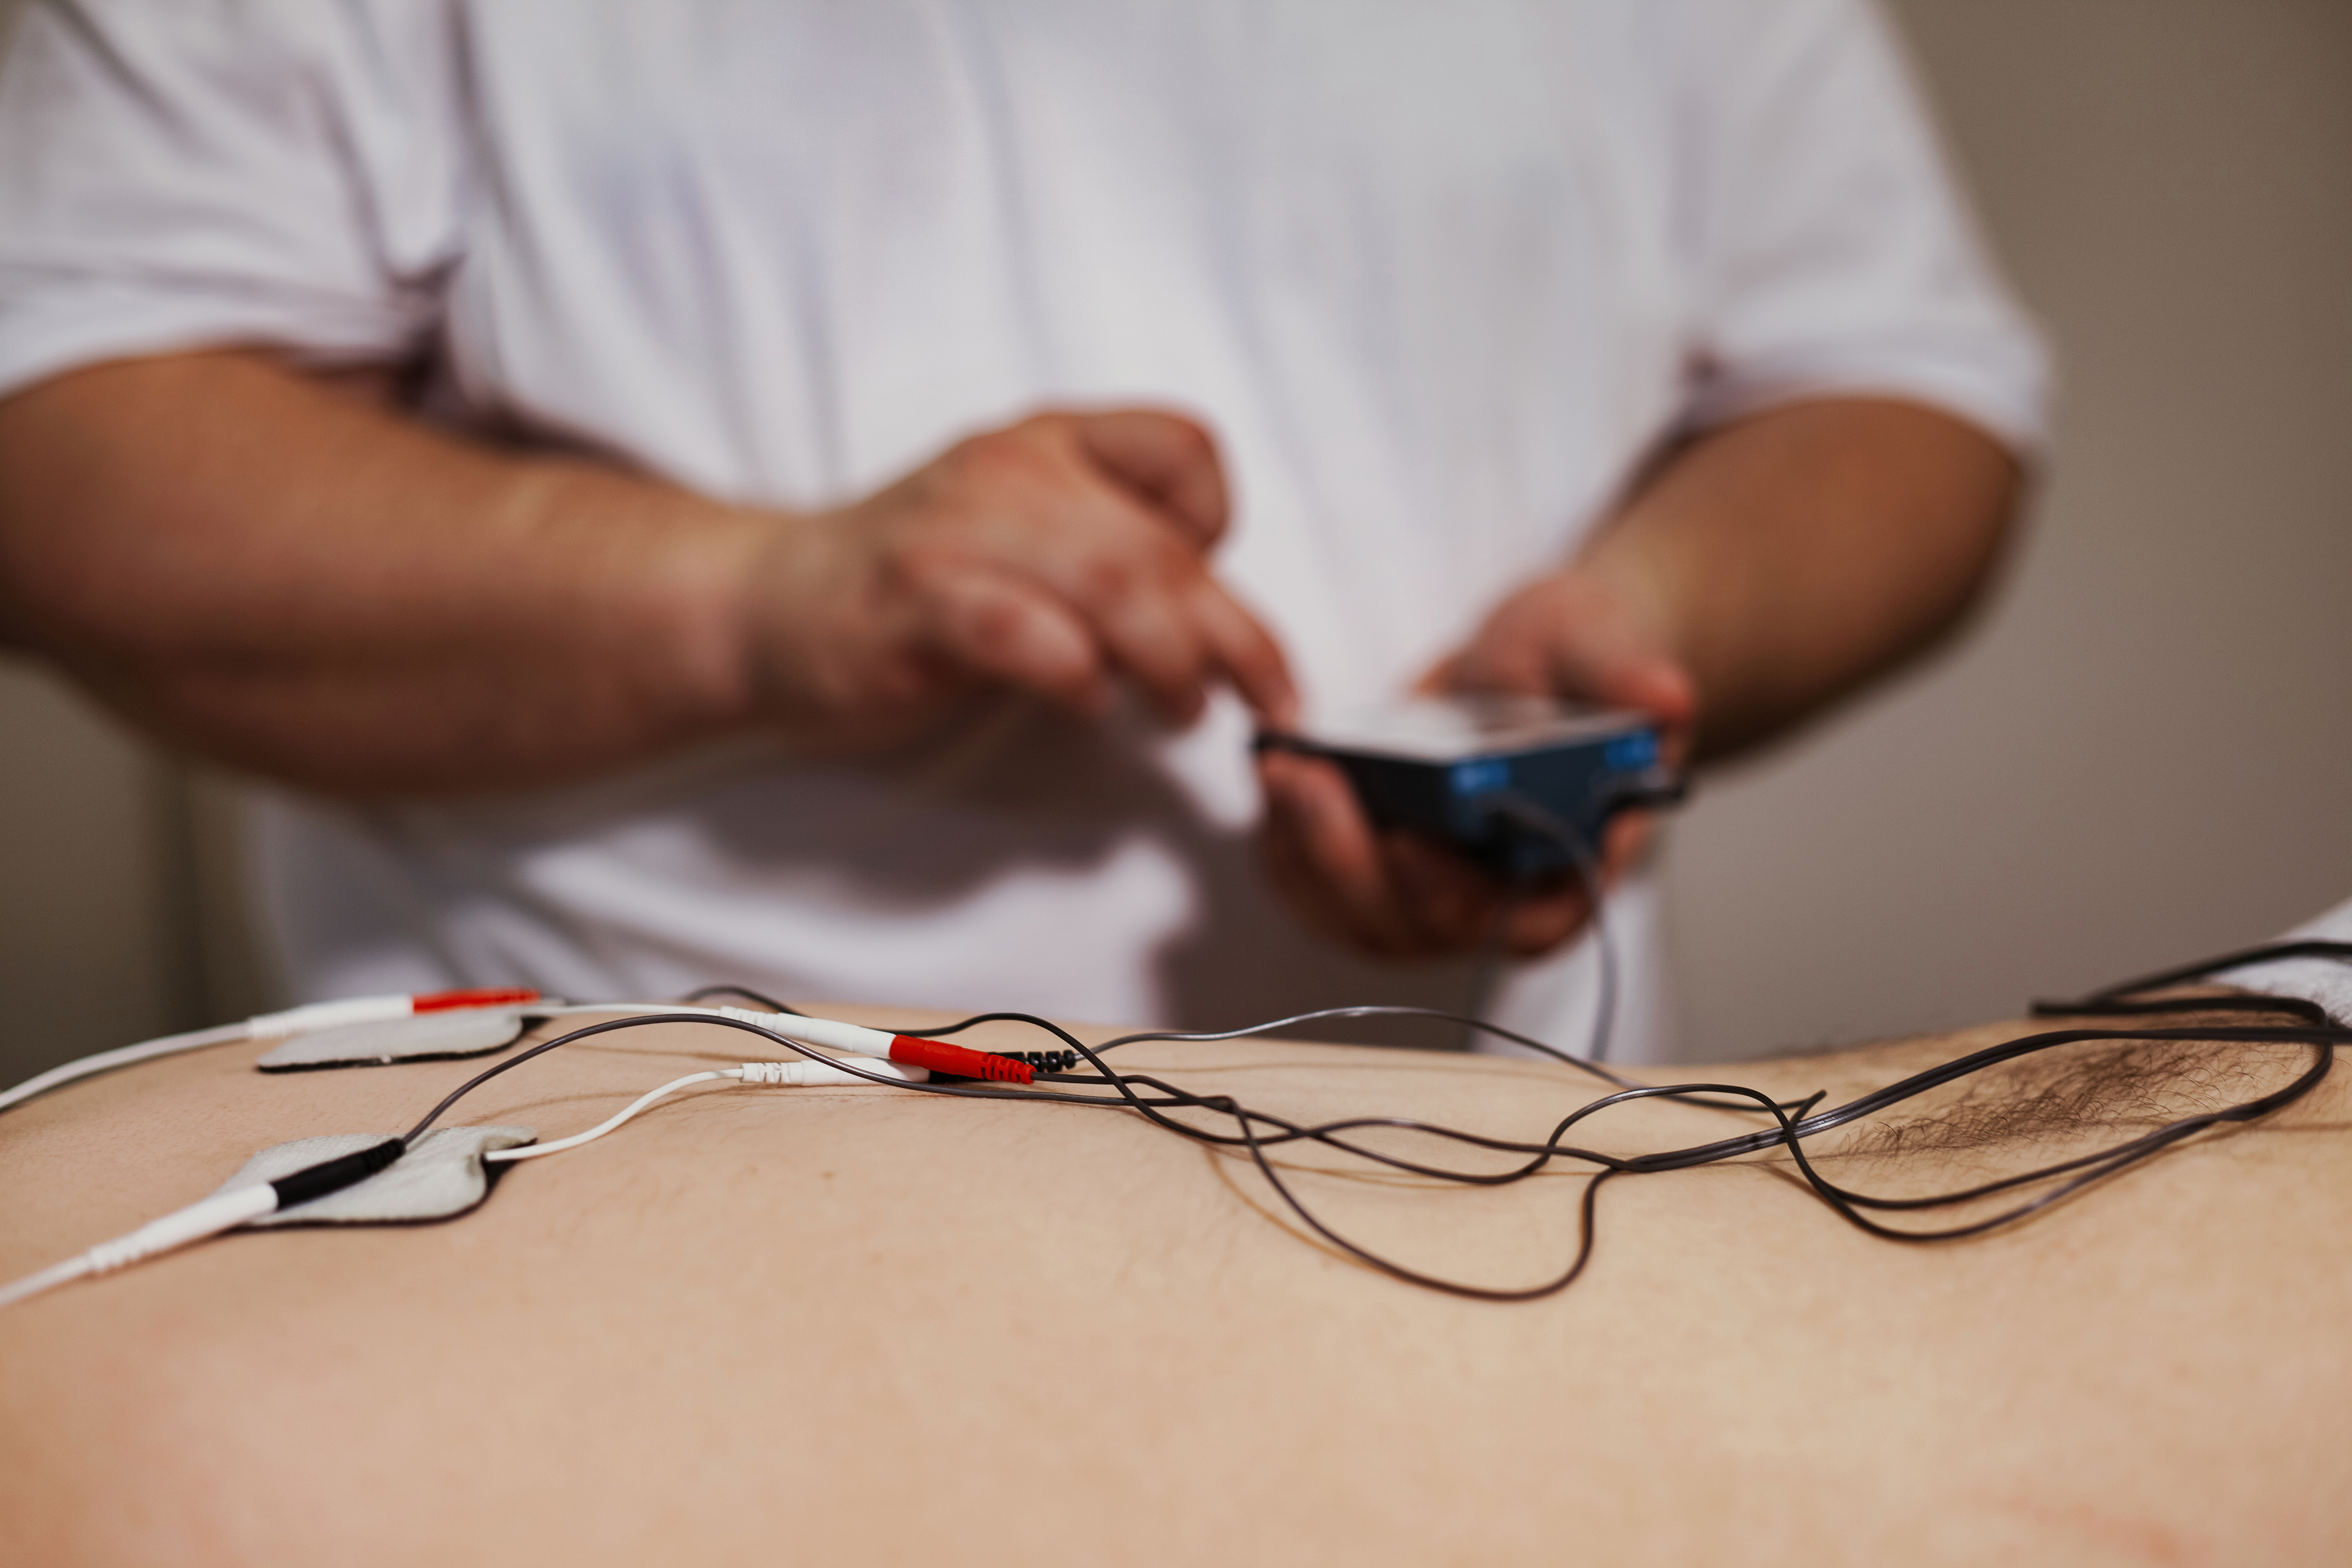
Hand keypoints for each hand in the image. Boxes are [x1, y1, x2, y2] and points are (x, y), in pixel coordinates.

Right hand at [737, 410, 1295, 748]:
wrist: (766, 607)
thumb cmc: (916, 586)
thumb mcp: (1029, 537)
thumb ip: (1116, 557)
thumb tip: (1216, 624)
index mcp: (1049, 444)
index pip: (1182, 446)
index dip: (1218, 520)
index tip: (1211, 590)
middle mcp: (1009, 472)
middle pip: (1159, 545)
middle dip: (1231, 634)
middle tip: (1264, 697)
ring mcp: (955, 535)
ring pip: (1106, 582)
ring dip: (1167, 660)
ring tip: (1181, 711)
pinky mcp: (912, 605)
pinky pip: (1017, 631)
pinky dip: (1069, 672)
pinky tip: (1084, 701)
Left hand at [1257, 566, 1692, 960]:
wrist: (1537, 658)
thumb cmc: (1578, 659)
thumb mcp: (1602, 644)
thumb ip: (1626, 671)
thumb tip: (1666, 696)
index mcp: (1574, 862)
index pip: (1519, 921)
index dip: (1457, 896)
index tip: (1407, 841)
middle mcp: (1501, 894)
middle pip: (1417, 927)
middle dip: (1351, 863)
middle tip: (1306, 783)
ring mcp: (1435, 887)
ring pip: (1358, 918)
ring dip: (1306, 858)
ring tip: (1280, 772)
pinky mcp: (1383, 864)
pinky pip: (1321, 887)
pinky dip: (1287, 846)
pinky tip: (1274, 781)